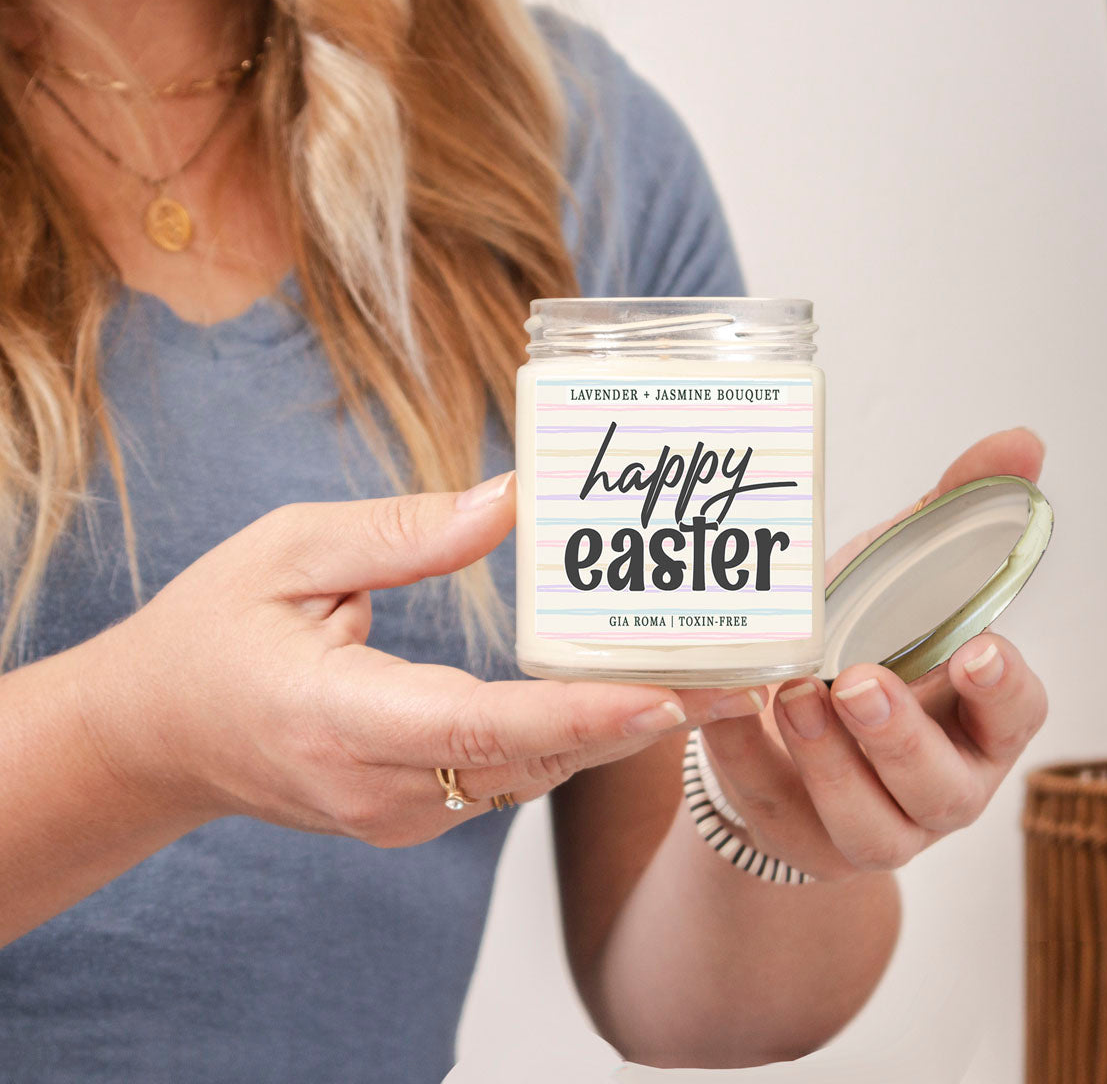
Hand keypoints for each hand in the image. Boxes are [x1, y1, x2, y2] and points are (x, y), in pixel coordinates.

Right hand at [83, 472, 704, 847]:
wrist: (155, 736)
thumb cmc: (209, 633)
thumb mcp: (285, 554)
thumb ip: (398, 534)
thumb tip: (511, 500)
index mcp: (337, 719)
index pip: (476, 727)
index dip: (577, 718)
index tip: (667, 696)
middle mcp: (377, 787)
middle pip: (531, 761)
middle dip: (642, 723)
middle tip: (742, 676)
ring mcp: (397, 815)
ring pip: (531, 777)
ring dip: (620, 733)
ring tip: (712, 678)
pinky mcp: (411, 813)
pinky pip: (508, 778)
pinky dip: (573, 741)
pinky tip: (628, 694)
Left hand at [697, 428, 1048, 879]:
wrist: (787, 728)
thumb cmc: (856, 645)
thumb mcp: (896, 579)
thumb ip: (951, 516)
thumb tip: (1021, 441)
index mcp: (973, 719)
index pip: (1018, 715)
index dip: (1004, 689)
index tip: (975, 649)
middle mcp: (937, 784)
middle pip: (940, 783)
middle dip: (899, 735)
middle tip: (856, 681)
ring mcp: (872, 825)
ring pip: (870, 824)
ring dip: (827, 758)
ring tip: (791, 692)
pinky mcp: (801, 837)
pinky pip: (771, 807)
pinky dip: (743, 759)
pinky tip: (719, 714)